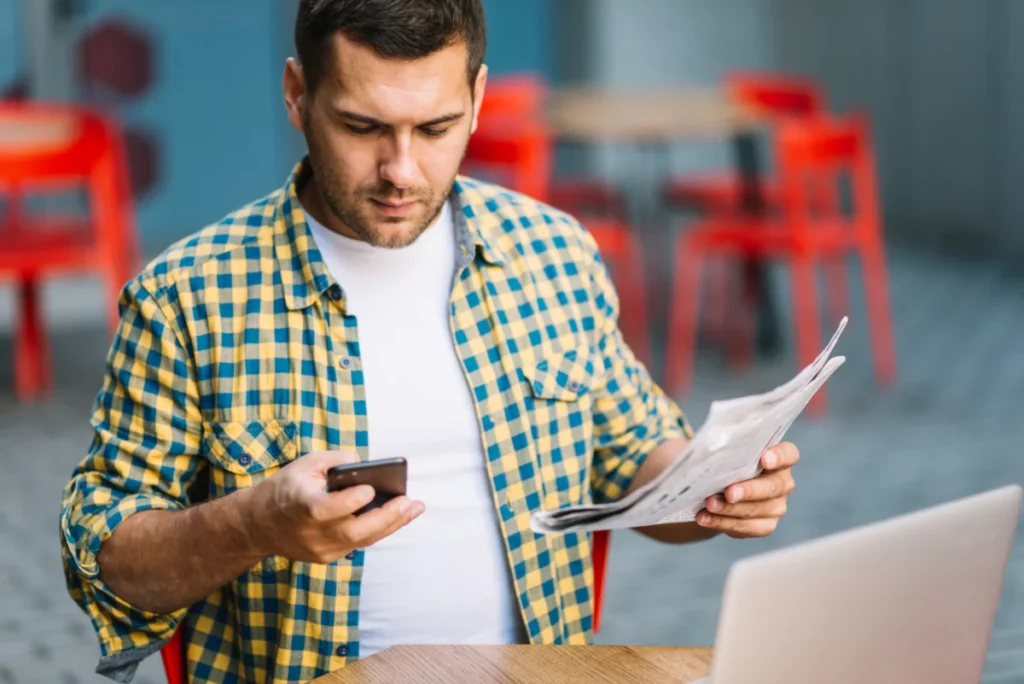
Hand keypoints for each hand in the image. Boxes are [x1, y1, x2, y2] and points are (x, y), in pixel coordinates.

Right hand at [248, 450, 424, 563]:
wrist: (259, 524)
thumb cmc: (286, 488)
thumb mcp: (305, 464)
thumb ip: (335, 461)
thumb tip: (364, 464)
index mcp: (300, 507)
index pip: (327, 510)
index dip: (350, 501)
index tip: (370, 488)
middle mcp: (310, 533)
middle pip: (353, 532)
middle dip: (386, 517)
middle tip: (410, 503)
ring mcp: (319, 549)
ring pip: (361, 541)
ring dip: (391, 525)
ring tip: (415, 508)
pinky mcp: (326, 557)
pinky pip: (357, 544)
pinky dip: (377, 530)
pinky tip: (397, 516)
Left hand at [695, 442, 797, 538]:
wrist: (717, 490)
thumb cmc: (723, 463)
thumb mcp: (722, 449)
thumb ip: (720, 443)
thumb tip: (699, 444)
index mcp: (778, 458)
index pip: (789, 454)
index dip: (779, 457)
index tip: (764, 459)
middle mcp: (782, 483)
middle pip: (773, 487)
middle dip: (749, 490)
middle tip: (729, 492)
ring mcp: (777, 506)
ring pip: (757, 510)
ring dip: (731, 509)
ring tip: (709, 504)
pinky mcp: (765, 525)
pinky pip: (747, 527)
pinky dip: (723, 523)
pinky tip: (705, 518)